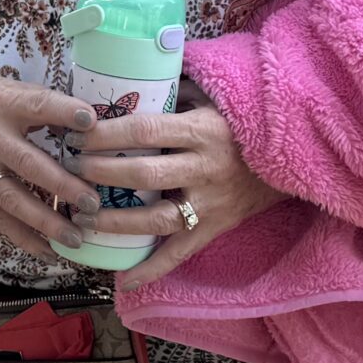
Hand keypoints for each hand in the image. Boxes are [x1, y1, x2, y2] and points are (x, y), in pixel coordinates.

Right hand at [0, 69, 106, 260]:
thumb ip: (52, 108)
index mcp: (6, 104)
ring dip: (46, 221)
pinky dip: (25, 238)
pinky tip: (50, 251)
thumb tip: (95, 128)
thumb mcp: (19, 92)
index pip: (37, 105)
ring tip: (76, 237)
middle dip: (63, 186)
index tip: (91, 121)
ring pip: (12, 198)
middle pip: (27, 163)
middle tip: (93, 203)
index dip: (63, 112)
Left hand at [75, 101, 283, 290]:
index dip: (107, 134)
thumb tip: (124, 81)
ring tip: (82, 218)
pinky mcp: (216, 227)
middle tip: (71, 170)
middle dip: (101, 173)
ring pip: (158, 219)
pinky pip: (181, 254)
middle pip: (144, 174)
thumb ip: (172, 91)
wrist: (291, 156)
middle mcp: (205, 168)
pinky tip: (123, 281)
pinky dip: (152, 270)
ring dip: (117, 222)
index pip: (144, 131)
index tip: (76, 134)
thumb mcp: (211, 96)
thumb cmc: (240, 121)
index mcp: (201, 131)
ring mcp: (211, 203)